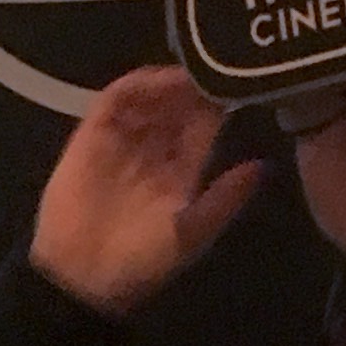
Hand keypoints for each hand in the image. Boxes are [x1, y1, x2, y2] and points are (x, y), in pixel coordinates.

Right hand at [30, 65, 263, 316]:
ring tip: (187, 75)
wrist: (83, 277)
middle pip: (176, 105)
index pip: (202, 126)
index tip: (234, 85)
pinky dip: (135, 86)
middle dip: (193, 87)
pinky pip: (114, 100)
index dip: (216, 105)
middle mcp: (153, 151)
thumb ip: (226, 198)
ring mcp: (121, 141)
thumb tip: (263, 164)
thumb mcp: (193, 232)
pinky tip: (156, 82)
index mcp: (180, 172)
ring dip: (167, 83)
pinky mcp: (91, 135)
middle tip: (211, 68)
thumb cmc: (142, 262)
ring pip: (148, 96)